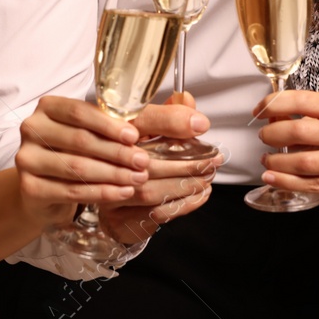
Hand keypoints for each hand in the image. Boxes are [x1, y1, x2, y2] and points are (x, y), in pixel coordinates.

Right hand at [14, 95, 150, 228]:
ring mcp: (26, 159)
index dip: (109, 125)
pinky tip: (123, 193)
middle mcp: (31, 129)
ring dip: (113, 174)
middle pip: (80, 140)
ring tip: (138, 178)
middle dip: (117, 152)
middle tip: (143, 161)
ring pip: (77, 167)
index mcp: (46, 108)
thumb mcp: (82, 133)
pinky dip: (102, 193)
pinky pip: (72, 191)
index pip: (79, 112)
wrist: (41, 190)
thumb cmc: (69, 153)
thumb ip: (102, 128)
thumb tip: (136, 134)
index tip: (134, 137)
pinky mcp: (29, 188)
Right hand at [101, 92, 222, 243]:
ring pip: (152, 190)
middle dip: (187, 163)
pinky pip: (155, 213)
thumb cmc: (130, 157)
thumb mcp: (145, 129)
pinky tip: (199, 194)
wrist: (108, 195)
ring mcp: (110, 193)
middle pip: (149, 162)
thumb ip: (166, 115)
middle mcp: (105, 162)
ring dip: (186, 185)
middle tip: (213, 160)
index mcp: (111, 132)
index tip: (198, 126)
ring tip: (207, 177)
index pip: (139, 122)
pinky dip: (183, 204)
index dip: (169, 122)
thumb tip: (187, 100)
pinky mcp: (119, 219)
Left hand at [254, 89, 318, 201]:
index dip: (274, 104)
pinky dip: (284, 181)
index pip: (303, 100)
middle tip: (263, 137)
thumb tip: (268, 116)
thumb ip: (300, 115)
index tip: (258, 111)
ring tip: (266, 159)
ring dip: (277, 162)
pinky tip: (270, 177)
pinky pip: (308, 184)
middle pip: (301, 131)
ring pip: (304, 162)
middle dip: (274, 134)